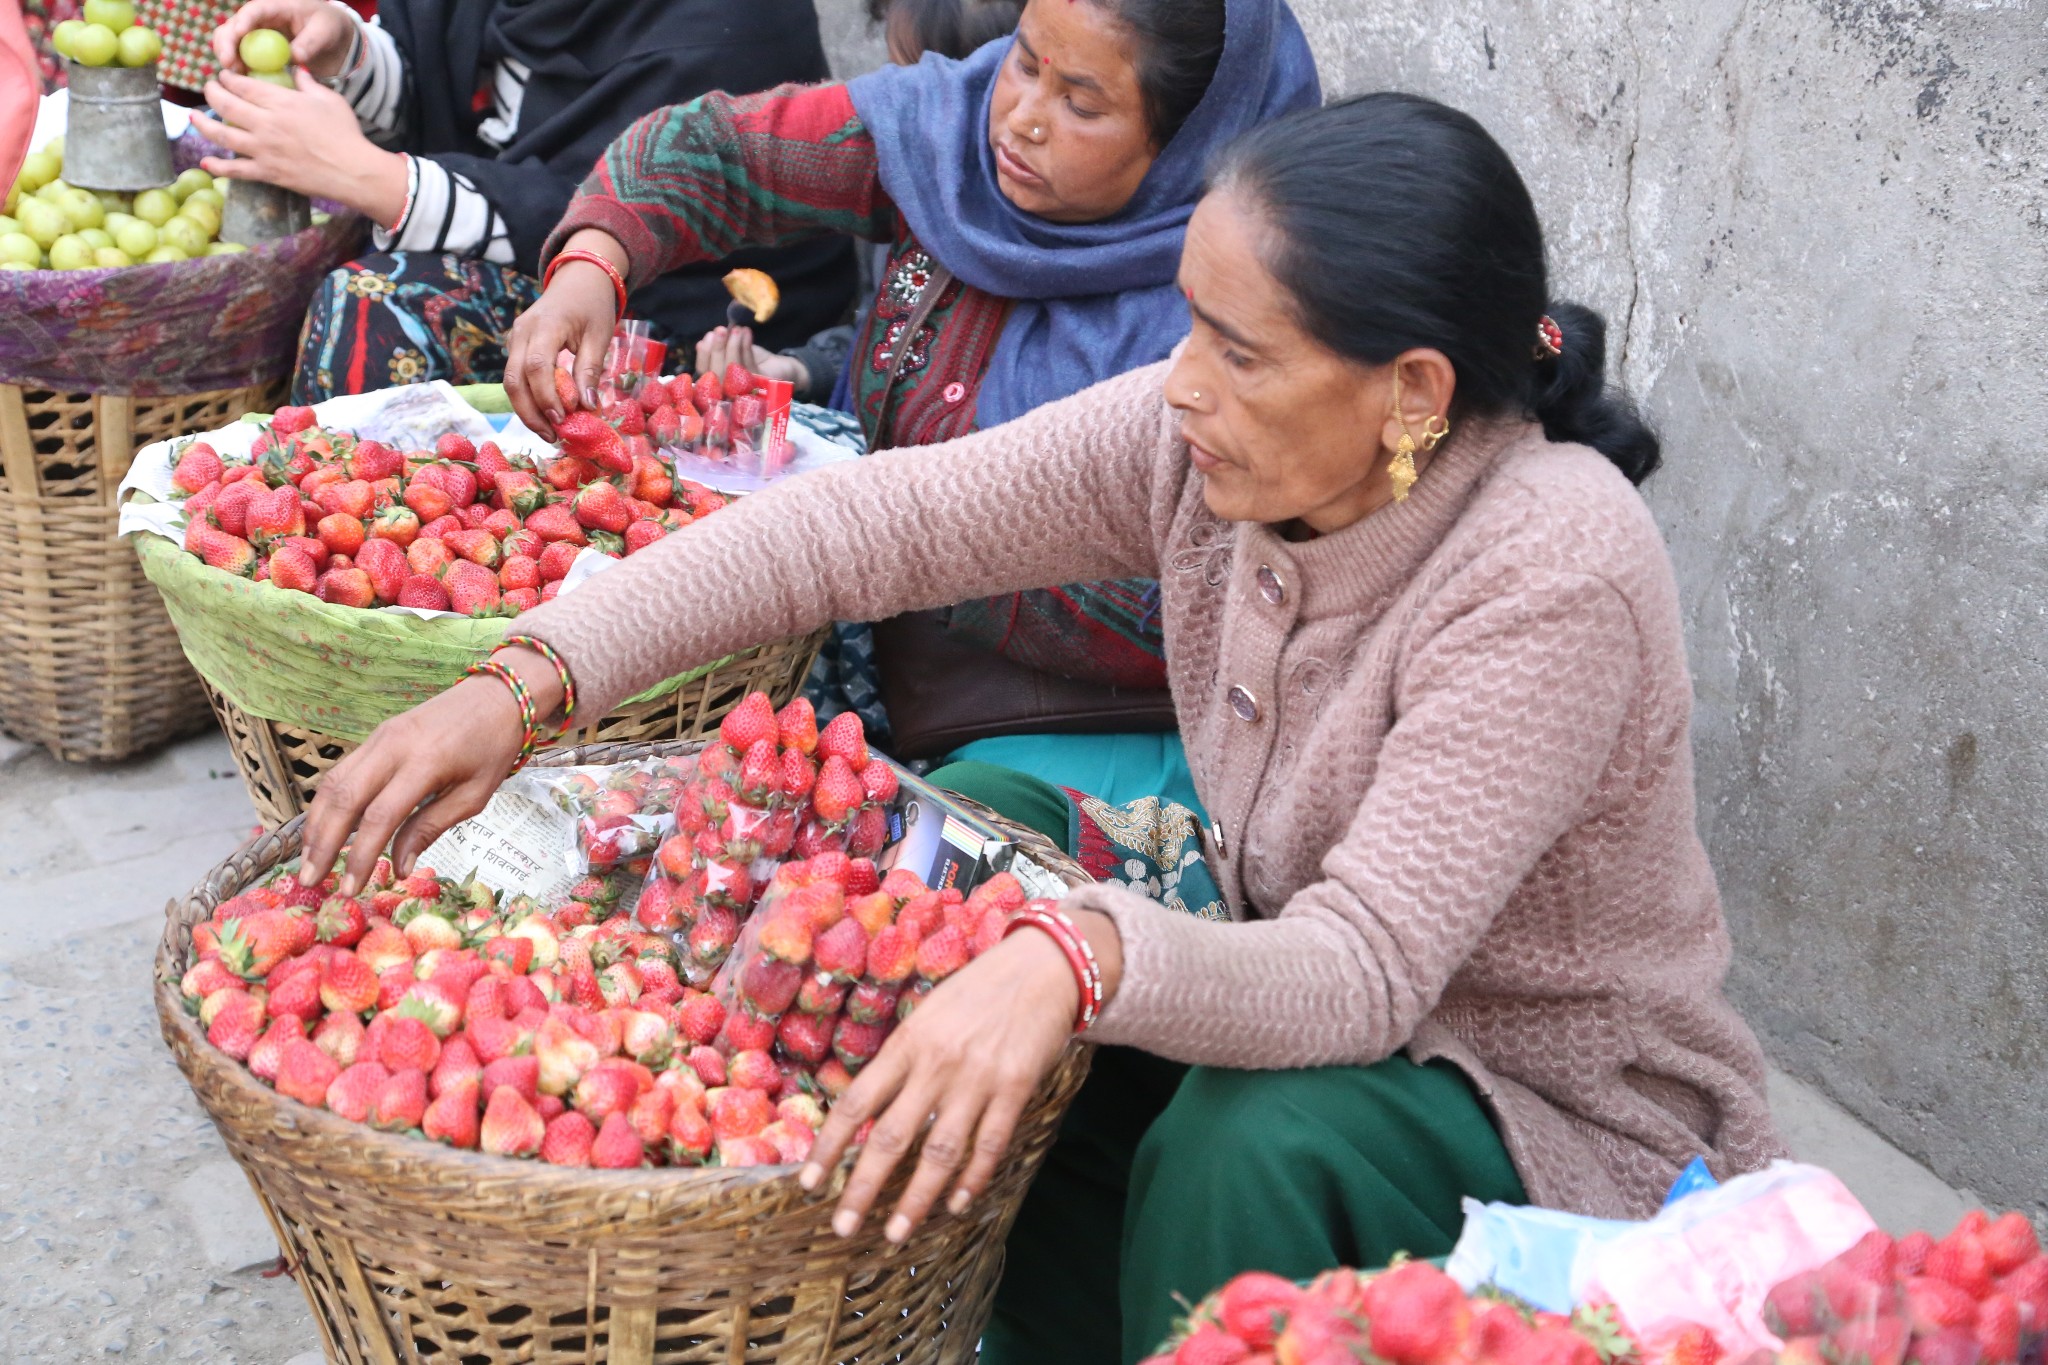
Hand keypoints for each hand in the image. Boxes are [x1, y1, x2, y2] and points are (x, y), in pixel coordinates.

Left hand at [192, 70, 405, 222]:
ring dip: (203, 125)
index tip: (224, 76)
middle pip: (225, 105)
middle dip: (212, 94)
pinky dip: (218, 167)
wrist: (353, 171)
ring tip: (194, 117)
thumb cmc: (346, 134)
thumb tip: (297, 69)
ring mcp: (264, 150)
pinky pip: (236, 170)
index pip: (242, 85)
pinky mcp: (268, 173)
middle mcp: (266, 124)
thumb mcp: (329, 100)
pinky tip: (205, 163)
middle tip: (208, 90)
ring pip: (222, 135)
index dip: (228, 78)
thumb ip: (308, 82)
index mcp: (281, 102)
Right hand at [211, 0, 354, 79]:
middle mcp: (259, 18)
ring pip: (230, 42)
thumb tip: (295, 57)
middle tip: (229, 64)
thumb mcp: (325, 30)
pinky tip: (243, 81)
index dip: (244, 21)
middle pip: (232, 26)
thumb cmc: (326, 27)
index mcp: (276, 7)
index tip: (239, 34)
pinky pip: (239, 57)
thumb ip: (310, 42)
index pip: (254, 10)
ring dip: (228, 57)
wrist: (329, 36)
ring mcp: (254, 34)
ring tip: (235, 74)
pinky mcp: (255, 49)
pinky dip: (238, 68)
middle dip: (226, 44)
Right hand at [297, 650, 563, 893]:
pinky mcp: (376, 735)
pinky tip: (322, 829)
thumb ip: (432, 827)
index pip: (379, 816)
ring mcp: (379, 737)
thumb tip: (400, 867)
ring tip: (307, 861)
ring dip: (316, 824)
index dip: (361, 856)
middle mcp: (393, 746)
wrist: (498, 694)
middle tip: (309, 881)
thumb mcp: (474, 795)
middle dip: (322, 844)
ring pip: (333, 783)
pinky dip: (327, 802)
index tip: (350, 889)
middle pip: (344, 798)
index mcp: (424, 762)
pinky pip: (343, 771)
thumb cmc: (493, 747)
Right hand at [505, 229, 627, 439]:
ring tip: (549, 432)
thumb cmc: (593, 306)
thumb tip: (587, 407)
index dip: (547, 396)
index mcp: (545, 325)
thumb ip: (590, 370)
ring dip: (527, 410)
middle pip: (514, 379)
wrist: (578, 279)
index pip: (537, 366)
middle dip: (531, 412)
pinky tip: (545, 415)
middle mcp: (522, 331)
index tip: (563, 419)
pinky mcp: (516, 345)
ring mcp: (515, 338)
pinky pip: (516, 377)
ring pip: (510, 381)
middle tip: (553, 436)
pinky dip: (528, 398)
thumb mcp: (600, 336)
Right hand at [695, 325, 807, 392]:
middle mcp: (729, 394)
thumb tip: (703, 342)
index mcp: (718, 386)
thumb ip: (718, 349)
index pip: (705, 374)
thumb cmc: (750, 359)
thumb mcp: (731, 351)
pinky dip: (747, 348)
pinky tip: (746, 333)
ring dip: (733, 347)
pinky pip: (750, 367)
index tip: (706, 338)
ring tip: (735, 330)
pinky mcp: (760, 387)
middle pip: (717, 375)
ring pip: (733, 370)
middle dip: (717, 350)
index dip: (704, 356)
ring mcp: (745, 393)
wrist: (778, 364)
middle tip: (720, 330)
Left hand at [798, 922, 1097, 1244]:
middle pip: (892, 1137)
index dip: (830, 1146)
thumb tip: (870, 1110)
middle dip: (863, 1188)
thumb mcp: (928, 1014)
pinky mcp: (1015, 1089)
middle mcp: (937, 1065)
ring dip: (915, 1199)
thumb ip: (903, 1059)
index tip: (809, 1182)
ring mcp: (977, 1080)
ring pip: (940, 1153)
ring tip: (896, 1233)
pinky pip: (989, 1146)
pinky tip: (956, 1204)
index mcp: (908, 1043)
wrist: (1043, 966)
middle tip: (842, 1227)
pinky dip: (972, 1180)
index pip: (856, 1103)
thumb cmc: (978, 990)